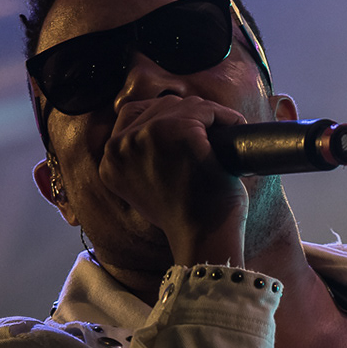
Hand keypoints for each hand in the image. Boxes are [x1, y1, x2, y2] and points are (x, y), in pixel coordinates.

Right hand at [97, 94, 248, 263]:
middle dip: (188, 116)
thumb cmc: (185, 219)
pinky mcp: (178, 132)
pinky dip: (224, 116)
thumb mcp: (149, 191)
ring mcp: (147, 136)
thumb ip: (143, 163)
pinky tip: (236, 127)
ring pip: (183, 106)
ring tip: (225, 131)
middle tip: (212, 132)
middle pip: (158, 107)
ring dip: (208, 116)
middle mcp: (120, 146)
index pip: (130, 115)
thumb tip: (160, 140)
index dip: (162, 118)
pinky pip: (206, 110)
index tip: (188, 129)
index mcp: (110, 161)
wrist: (203, 241)